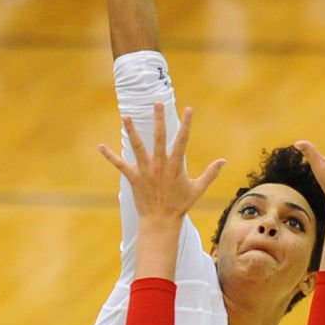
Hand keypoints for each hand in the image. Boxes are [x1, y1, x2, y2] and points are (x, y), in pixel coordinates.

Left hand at [99, 103, 224, 223]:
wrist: (161, 221)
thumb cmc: (180, 205)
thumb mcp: (198, 189)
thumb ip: (210, 174)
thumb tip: (224, 161)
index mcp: (175, 166)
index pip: (182, 140)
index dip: (186, 124)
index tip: (189, 109)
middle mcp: (160, 165)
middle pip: (158, 137)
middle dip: (158, 119)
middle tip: (157, 103)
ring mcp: (145, 171)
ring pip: (137, 147)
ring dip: (131, 131)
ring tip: (126, 116)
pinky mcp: (133, 178)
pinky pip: (120, 165)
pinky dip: (110, 156)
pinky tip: (100, 146)